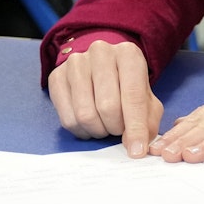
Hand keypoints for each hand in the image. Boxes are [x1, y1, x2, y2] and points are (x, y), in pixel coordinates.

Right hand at [47, 41, 163, 157]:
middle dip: (116, 127)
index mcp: (128, 54)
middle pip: (108, 106)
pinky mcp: (57, 77)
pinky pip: (67, 119)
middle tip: (119, 128)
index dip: (136, 128)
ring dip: (99, 130)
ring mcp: (75, 63)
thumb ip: (147, 121)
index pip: (133, 96)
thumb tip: (134, 145)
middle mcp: (100, 52)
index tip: (137, 151)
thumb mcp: (147, 99)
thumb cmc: (127, 85)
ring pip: (85, 114)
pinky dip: (82, 131)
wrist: (101, 66)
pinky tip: (90, 123)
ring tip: (105, 125)